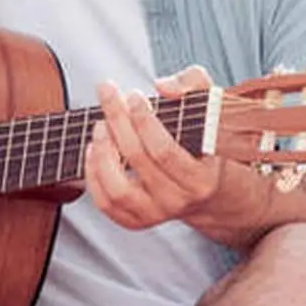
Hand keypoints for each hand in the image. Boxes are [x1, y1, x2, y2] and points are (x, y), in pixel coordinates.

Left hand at [85, 68, 223, 231]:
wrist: (207, 189)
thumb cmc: (205, 141)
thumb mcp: (212, 107)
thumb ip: (194, 84)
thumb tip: (162, 85)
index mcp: (201, 179)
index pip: (165, 151)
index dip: (144, 121)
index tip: (133, 95)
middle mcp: (178, 201)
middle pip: (138, 160)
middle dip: (119, 120)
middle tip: (109, 94)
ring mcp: (155, 214)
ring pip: (117, 189)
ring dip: (103, 152)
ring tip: (100, 124)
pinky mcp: (135, 220)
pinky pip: (105, 203)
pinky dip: (93, 175)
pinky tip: (94, 148)